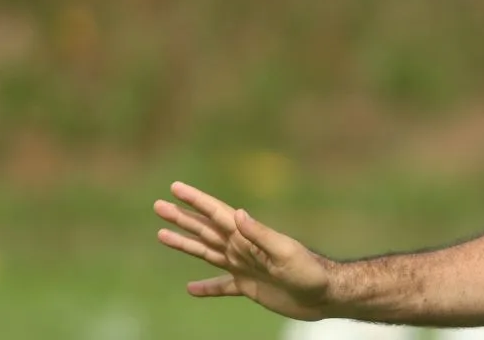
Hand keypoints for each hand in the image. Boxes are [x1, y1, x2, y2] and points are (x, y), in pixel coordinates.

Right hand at [154, 181, 333, 320]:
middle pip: (205, 229)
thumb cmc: (309, 271)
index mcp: (248, 237)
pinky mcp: (250, 287)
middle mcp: (243, 248)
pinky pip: (221, 286)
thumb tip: (237, 212)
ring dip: (185, 243)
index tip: (175, 188)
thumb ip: (260, 234)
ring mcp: (245, 267)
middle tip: (159, 205)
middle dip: (182, 217)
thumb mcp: (285, 251)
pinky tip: (190, 289)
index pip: (216, 214)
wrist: (325, 295)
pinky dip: (206, 287)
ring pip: (207, 252)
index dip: (196, 200)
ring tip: (162, 234)